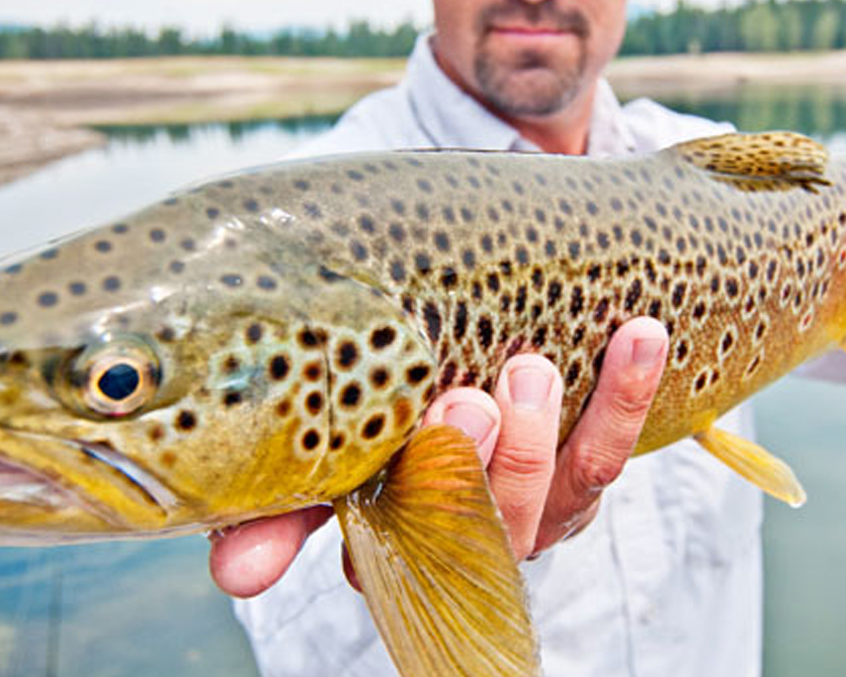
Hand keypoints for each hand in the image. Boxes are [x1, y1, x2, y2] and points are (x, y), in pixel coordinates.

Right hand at [207, 316, 668, 596]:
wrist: (516, 280)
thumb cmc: (410, 299)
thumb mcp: (358, 310)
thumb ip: (309, 337)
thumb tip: (207, 321)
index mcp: (358, 486)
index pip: (297, 521)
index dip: (270, 548)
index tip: (243, 565)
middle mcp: (433, 517)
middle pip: (439, 530)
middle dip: (456, 470)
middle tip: (462, 404)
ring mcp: (511, 509)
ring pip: (530, 507)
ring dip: (533, 441)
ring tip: (531, 365)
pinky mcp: (578, 483)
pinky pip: (602, 459)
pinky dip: (621, 396)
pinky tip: (638, 336)